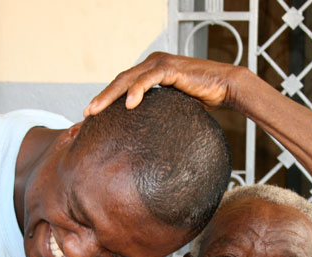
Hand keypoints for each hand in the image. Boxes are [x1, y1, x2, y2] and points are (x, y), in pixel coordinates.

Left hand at [84, 52, 241, 115]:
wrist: (224, 87)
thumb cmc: (202, 99)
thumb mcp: (173, 108)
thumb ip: (158, 113)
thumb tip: (148, 137)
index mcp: (150, 72)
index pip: (122, 85)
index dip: (106, 99)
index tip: (92, 116)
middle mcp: (151, 64)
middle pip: (120, 81)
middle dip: (101, 98)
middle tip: (86, 115)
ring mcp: (160, 64)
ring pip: (128, 79)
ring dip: (110, 96)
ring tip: (96, 111)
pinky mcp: (170, 68)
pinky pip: (149, 79)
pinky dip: (137, 90)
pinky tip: (128, 104)